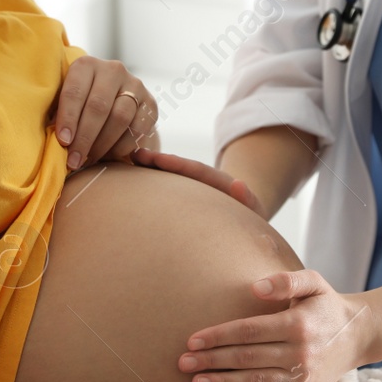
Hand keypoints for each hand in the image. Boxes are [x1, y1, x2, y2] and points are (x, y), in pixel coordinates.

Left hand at [52, 57, 158, 170]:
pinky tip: (109, 156)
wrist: (115, 99)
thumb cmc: (79, 104)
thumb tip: (49, 140)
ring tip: (89, 160)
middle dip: (85, 137)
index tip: (63, 142)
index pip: (75, 92)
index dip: (68, 118)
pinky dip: (122, 146)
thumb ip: (57, 114)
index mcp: (86, 65)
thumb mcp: (65, 101)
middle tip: (74, 161)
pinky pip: (137, 128)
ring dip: (102, 144)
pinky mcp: (150, 103)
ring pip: (120, 118)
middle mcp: (112, 70)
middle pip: (98, 106)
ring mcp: (135, 85)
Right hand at [131, 148, 264, 216]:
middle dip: (159, 162)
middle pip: (180, 169)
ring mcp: (194, 190)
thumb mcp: (254, 212)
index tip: (158, 159)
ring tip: (127, 164)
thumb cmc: (250, 225)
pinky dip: (152, 183)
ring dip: (152, 171)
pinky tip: (130, 181)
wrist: (247, 226)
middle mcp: (205, 183)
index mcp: (220, 183)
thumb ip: (248, 199)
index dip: (178, 164)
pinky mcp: (185, 200)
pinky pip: (167, 190)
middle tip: (135, 156)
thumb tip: (239, 184)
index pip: (198, 171)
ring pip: (171, 178)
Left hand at [178, 270, 373, 381]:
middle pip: (246, 357)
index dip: (218, 336)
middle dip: (212, 360)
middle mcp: (300, 351)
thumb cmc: (328, 304)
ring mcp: (303, 373)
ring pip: (255, 380)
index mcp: (297, 324)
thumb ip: (286, 281)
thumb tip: (255, 287)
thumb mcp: (313, 282)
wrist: (361, 334)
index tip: (192, 340)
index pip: (248, 331)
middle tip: (182, 363)